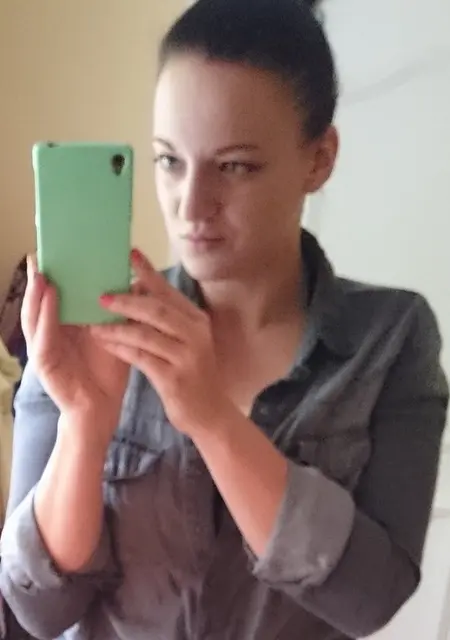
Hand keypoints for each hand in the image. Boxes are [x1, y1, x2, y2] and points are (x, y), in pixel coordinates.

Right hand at [22, 256, 129, 443]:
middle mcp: (50, 331)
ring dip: (37, 292)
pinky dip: (45, 315)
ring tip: (41, 269)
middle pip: (40, 299)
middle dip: (39, 276)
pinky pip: (42, 336)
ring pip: (35, 314)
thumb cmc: (107, 370)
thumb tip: (132, 278)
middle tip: (41, 250)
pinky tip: (50, 297)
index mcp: (65, 323)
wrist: (102, 407)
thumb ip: (114, 310)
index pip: (57, 293)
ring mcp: (44, 347)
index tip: (59, 246)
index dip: (56, 271)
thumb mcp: (113, 333)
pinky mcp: (44, 362)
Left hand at [91, 249, 232, 435]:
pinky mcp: (174, 378)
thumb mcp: (185, 341)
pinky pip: (141, 358)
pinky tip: (105, 343)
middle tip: (101, 295)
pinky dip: (120, 348)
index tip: (130, 254)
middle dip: (126, 300)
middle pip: (157, 309)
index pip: (168, 292)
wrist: (209, 412)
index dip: (148, 273)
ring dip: (117, 326)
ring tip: (93, 321)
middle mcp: (195, 334)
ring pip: (146, 333)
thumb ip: (166, 319)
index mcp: (196, 320)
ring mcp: (187, 356)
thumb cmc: (191, 372)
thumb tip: (135, 291)